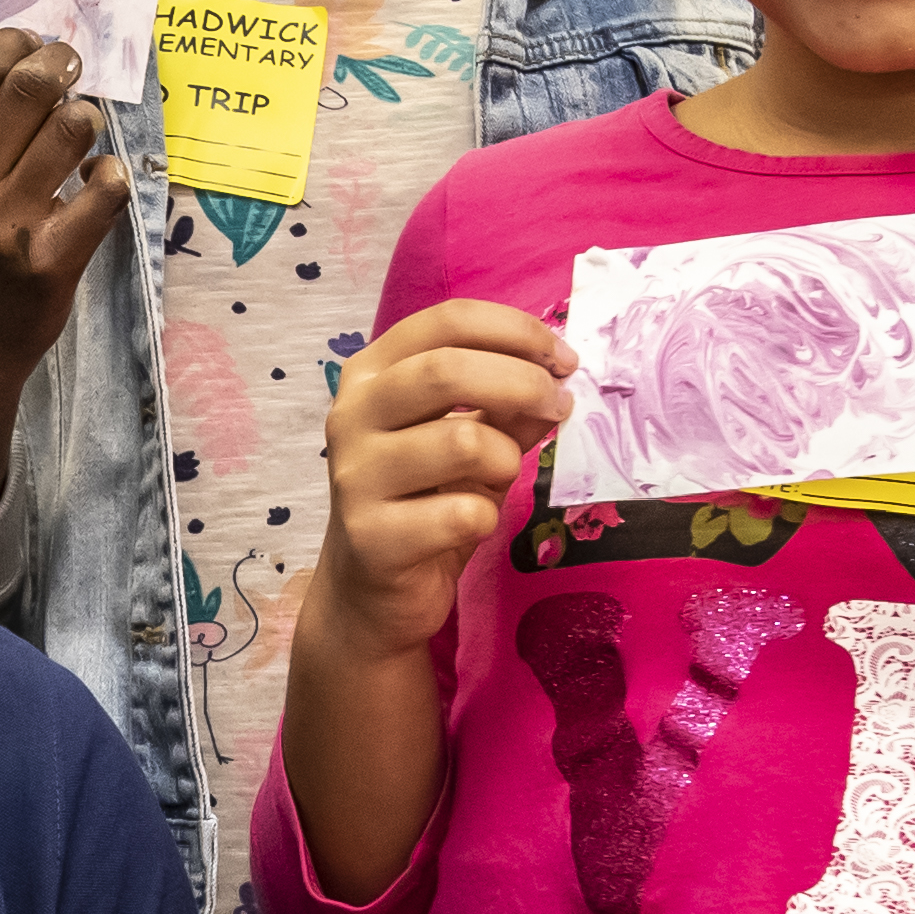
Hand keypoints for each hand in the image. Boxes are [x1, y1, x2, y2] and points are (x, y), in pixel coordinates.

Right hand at [0, 29, 122, 371]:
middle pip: (26, 91)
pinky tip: (99, 178)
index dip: (14, 44)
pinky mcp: (51, 262)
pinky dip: (111, 173)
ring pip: (69, 131)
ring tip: (81, 128)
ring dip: (85, 118)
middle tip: (71, 65)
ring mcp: (6, 227)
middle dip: (59, 65)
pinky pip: (105, 192)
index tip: (34, 44)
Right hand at [301, 297, 572, 666]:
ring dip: (506, 459)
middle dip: (523, 383)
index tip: (561, 359)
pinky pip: (463, 513)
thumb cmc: (422, 500)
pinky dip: (487, 518)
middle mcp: (352, 415)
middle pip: (448, 369)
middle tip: (559, 407)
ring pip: (463, 441)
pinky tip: (473, 524)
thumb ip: (505, 402)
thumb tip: (557, 375)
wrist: (370, 592)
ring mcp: (356, 476)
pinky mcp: (372, 536)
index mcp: (371, 374)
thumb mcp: (466, 437)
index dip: (515, 331)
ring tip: (502, 476)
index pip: (446, 321)